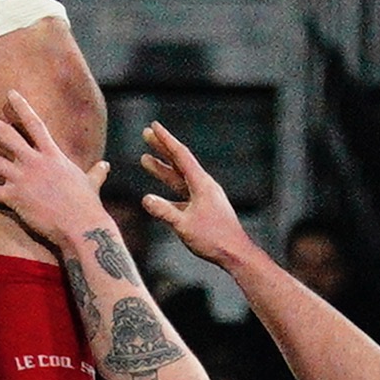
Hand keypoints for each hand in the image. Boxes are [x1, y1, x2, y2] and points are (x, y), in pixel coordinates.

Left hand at [0, 97, 103, 253]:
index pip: (35, 124)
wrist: (82, 225)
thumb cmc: (88, 206)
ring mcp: (23, 179)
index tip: (10, 93)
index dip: (22, 107)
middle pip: (5, 135)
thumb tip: (105, 166)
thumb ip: (96, 172)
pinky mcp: (15, 198)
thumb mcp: (92, 183)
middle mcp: (34, 162)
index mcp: (52, 155)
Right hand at [132, 117, 250, 274]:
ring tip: (145, 159)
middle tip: (146, 135)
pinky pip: (182, 193)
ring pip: (179, 178)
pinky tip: (157, 194)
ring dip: (162, 169)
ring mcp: (204, 197)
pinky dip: (168, 190)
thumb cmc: (214, 239)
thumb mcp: (184, 225)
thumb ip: (164, 211)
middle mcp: (203, 186)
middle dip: (161, 148)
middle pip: (179, 162)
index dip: (165, 140)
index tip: (153, 127)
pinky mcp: (203, 208)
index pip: (180, 155)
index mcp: (201, 184)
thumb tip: (145, 199)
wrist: (234, 253)